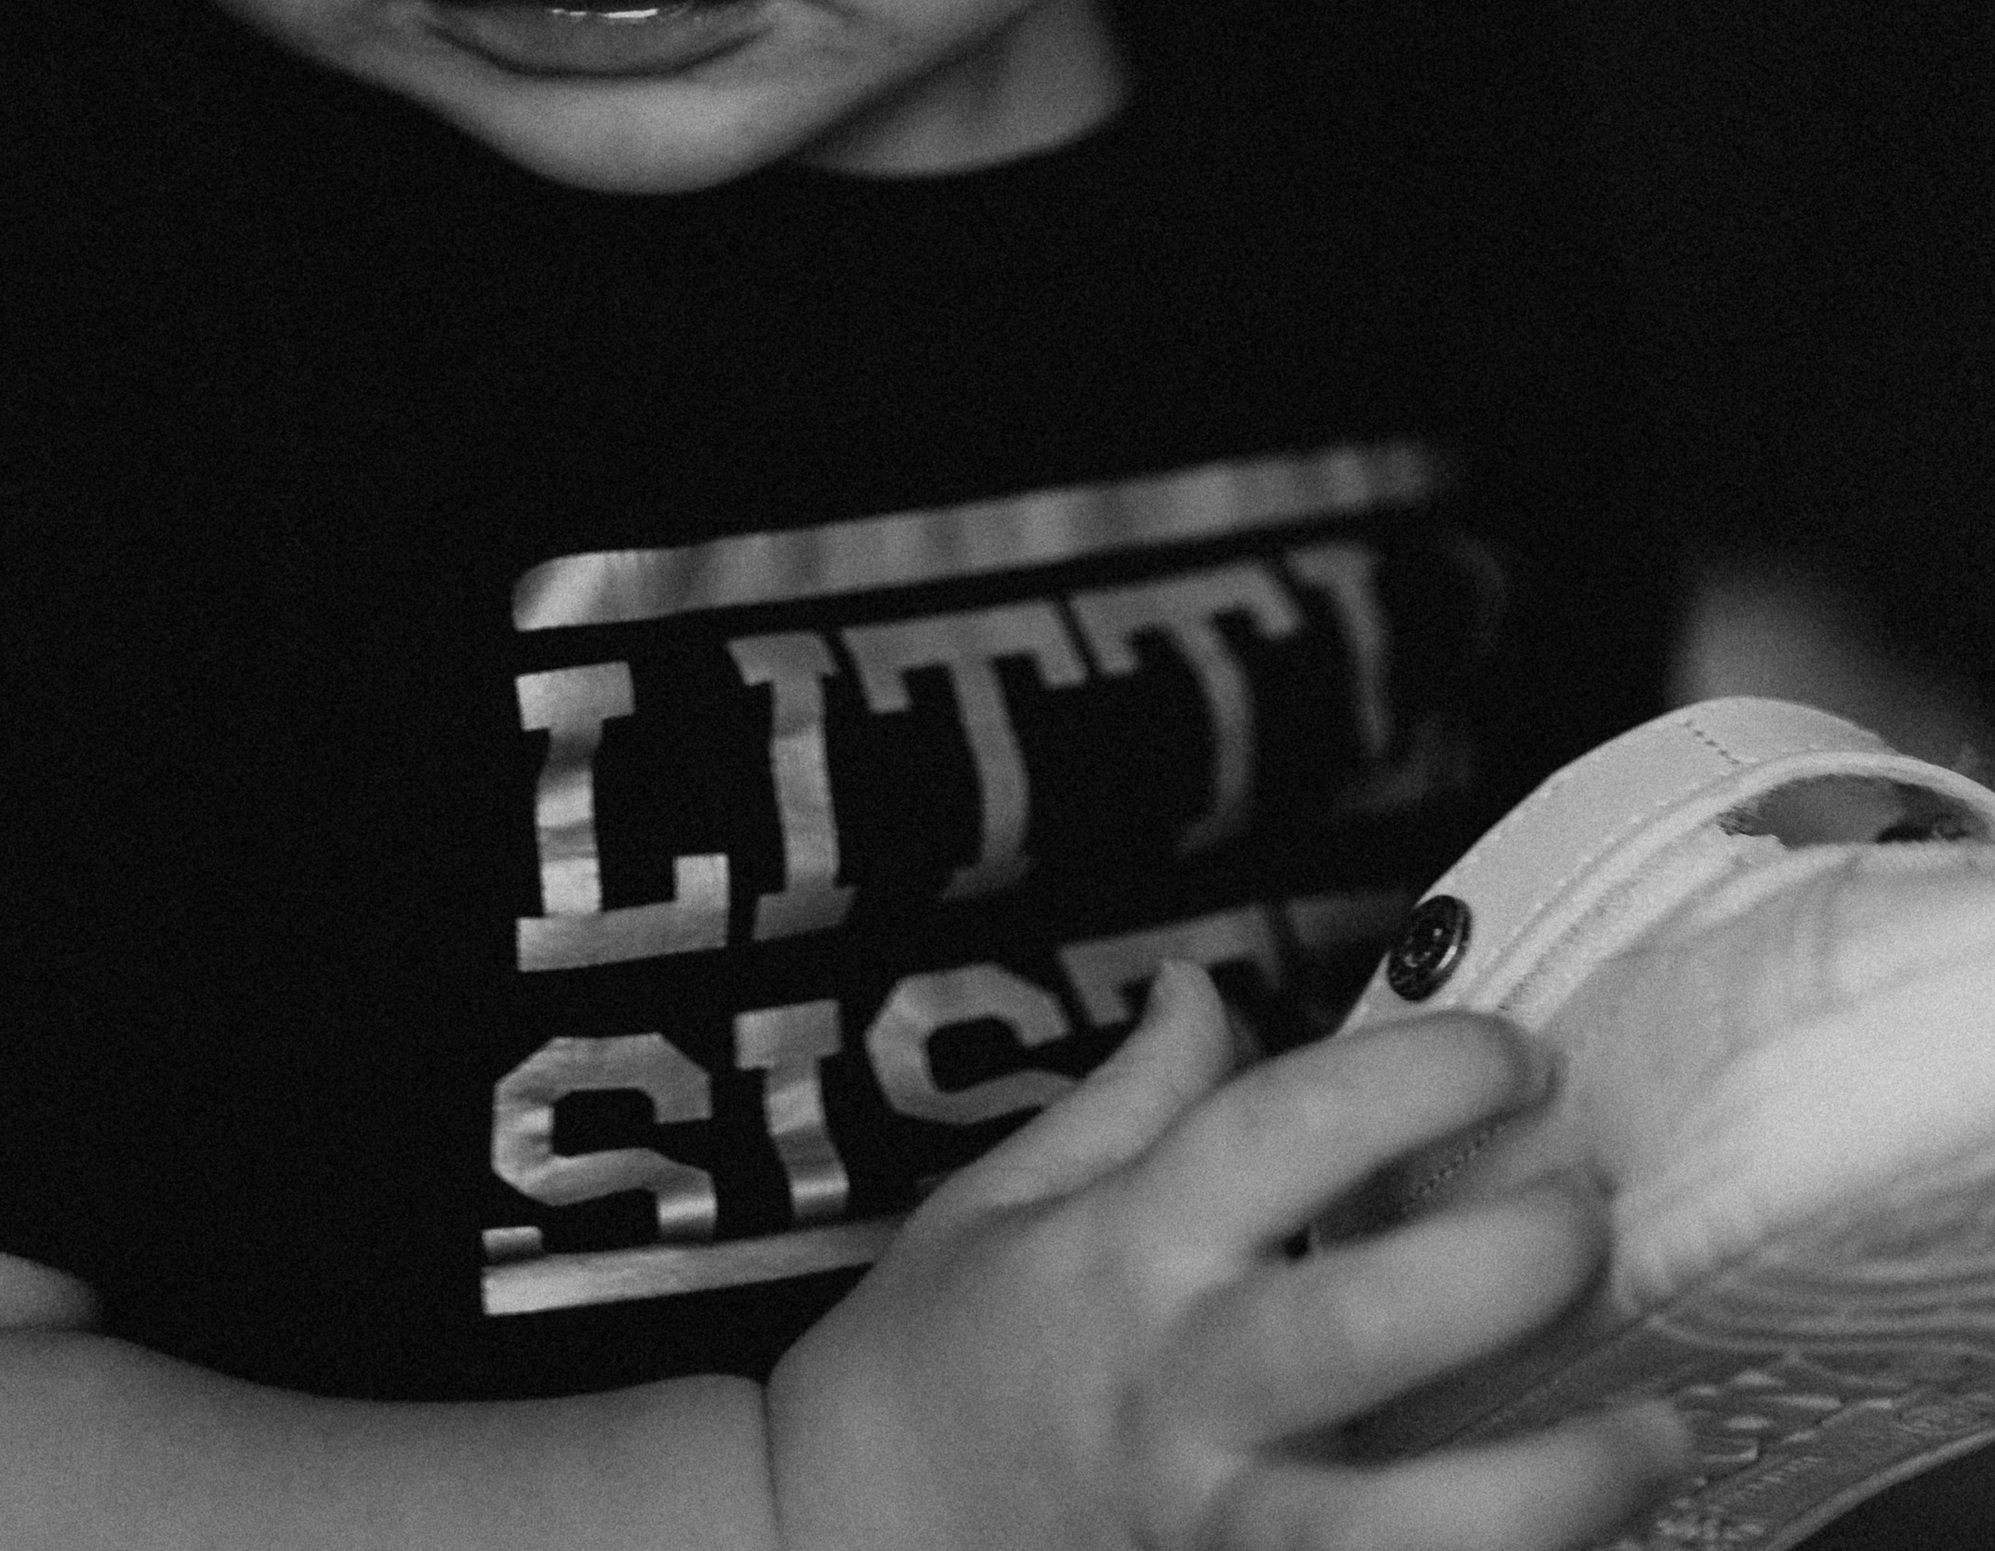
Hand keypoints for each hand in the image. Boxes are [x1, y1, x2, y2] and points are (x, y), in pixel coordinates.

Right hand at [762, 960, 1686, 1550]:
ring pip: (1397, 1532)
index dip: (1415, 1077)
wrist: (828, 1549)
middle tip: (1592, 1216)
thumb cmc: (927, 1369)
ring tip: (1655, 1434)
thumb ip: (1122, 1102)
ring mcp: (1208, 1529)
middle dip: (1503, 1268)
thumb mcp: (994, 1203)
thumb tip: (1206, 989)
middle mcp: (1175, 1389)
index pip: (1283, 1129)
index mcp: (1123, 1252)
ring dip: (1545, 1489)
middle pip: (1362, 1326)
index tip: (1516, 1055)